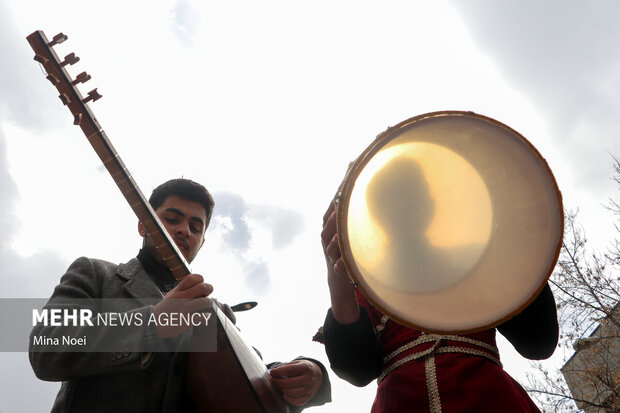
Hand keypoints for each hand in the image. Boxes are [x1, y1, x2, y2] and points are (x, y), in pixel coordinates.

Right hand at [152, 273, 212, 337]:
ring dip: (208, 303)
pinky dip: (205, 317)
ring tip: (206, 306)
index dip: (200, 279)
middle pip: (202, 287)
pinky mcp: (186, 321)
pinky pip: (201, 317)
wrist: (152, 325)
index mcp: (177, 291)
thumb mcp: (171, 296)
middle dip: (209, 289)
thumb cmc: (164, 310)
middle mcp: (181, 298)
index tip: (201, 284)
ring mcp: (184, 309)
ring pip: (204, 301)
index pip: (191, 278)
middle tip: (207, 295)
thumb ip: (182, 290)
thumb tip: (196, 284)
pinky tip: (203, 317)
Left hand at [269, 360, 322, 405]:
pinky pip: (295, 401)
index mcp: (305, 368)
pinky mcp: (309, 397)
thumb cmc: (303, 368)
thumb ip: (285, 367)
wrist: (318, 374)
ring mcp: (310, 389)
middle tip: (272, 379)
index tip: (270, 372)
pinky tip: (286, 393)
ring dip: (281, 389)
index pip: (289, 371)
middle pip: (287, 384)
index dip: (278, 372)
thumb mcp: (297, 363)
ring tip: (279, 385)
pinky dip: (288, 398)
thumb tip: (271, 373)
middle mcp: (309, 379)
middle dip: (277, 382)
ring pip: (290, 393)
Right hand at [321, 201, 358, 323]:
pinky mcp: (337, 271)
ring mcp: (331, 258)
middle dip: (332, 219)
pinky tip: (343, 261)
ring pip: (330, 247)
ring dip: (335, 240)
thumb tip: (363, 203)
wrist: (340, 283)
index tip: (340, 193)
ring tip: (339, 234)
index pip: (327, 218)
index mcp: (329, 234)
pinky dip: (340, 263)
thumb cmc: (347, 256)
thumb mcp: (347, 237)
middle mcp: (327, 244)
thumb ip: (350, 223)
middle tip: (339, 209)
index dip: (332, 206)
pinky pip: (337, 267)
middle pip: (326, 230)